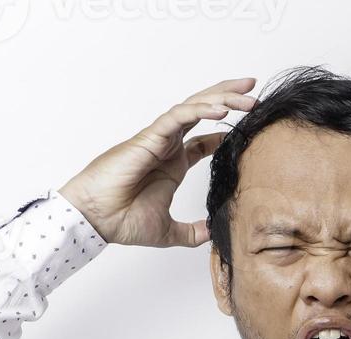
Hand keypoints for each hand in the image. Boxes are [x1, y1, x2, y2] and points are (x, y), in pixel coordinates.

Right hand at [58, 78, 256, 246]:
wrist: (97, 220)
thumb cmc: (121, 221)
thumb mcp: (169, 232)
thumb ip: (192, 232)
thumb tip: (212, 233)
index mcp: (171, 163)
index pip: (203, 141)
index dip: (223, 133)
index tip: (246, 129)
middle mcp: (167, 146)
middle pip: (202, 112)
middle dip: (229, 98)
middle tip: (253, 93)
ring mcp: (159, 139)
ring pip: (194, 107)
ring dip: (222, 98)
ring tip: (247, 97)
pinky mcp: (150, 137)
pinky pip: (178, 116)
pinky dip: (200, 110)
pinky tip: (221, 110)